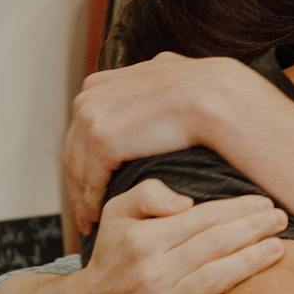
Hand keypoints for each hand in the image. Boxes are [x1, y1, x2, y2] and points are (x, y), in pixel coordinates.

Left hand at [64, 53, 257, 235]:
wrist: (217, 95)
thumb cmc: (207, 91)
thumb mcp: (170, 76)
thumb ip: (154, 81)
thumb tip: (159, 72)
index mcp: (103, 81)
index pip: (84, 127)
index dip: (87, 156)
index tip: (92, 180)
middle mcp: (92, 94)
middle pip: (76, 147)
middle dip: (79, 179)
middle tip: (85, 208)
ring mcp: (94, 115)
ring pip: (79, 167)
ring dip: (82, 197)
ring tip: (90, 221)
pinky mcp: (102, 138)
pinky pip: (90, 180)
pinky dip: (91, 204)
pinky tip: (97, 219)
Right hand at [66, 179, 287, 293]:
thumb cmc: (113, 256)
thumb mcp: (116, 213)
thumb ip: (148, 194)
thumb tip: (186, 202)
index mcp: (144, 239)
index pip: (202, 219)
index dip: (237, 209)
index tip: (264, 203)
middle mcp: (152, 272)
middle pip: (213, 246)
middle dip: (252, 230)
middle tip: (281, 220)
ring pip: (212, 282)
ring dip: (249, 265)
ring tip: (279, 249)